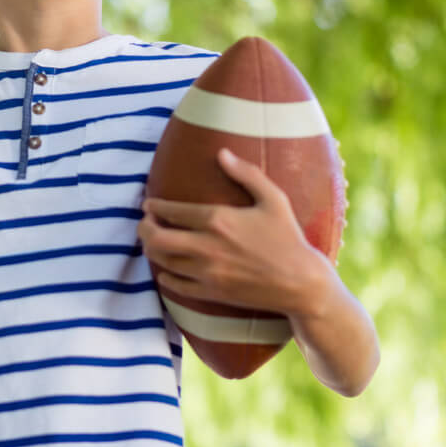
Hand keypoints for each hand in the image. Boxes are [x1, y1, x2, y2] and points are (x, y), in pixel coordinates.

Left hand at [138, 147, 332, 316]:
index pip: (172, 211)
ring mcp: (207, 273)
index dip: (154, 207)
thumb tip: (222, 152)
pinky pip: (176, 285)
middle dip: (144, 228)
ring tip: (153, 242)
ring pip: (162, 262)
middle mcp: (207, 247)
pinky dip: (165, 276)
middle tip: (145, 223)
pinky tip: (166, 269)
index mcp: (218, 219)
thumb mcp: (273, 199)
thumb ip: (246, 173)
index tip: (148, 204)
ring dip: (152, 250)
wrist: (301, 282)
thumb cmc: (288, 237)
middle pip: (157, 239)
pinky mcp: (211, 293)